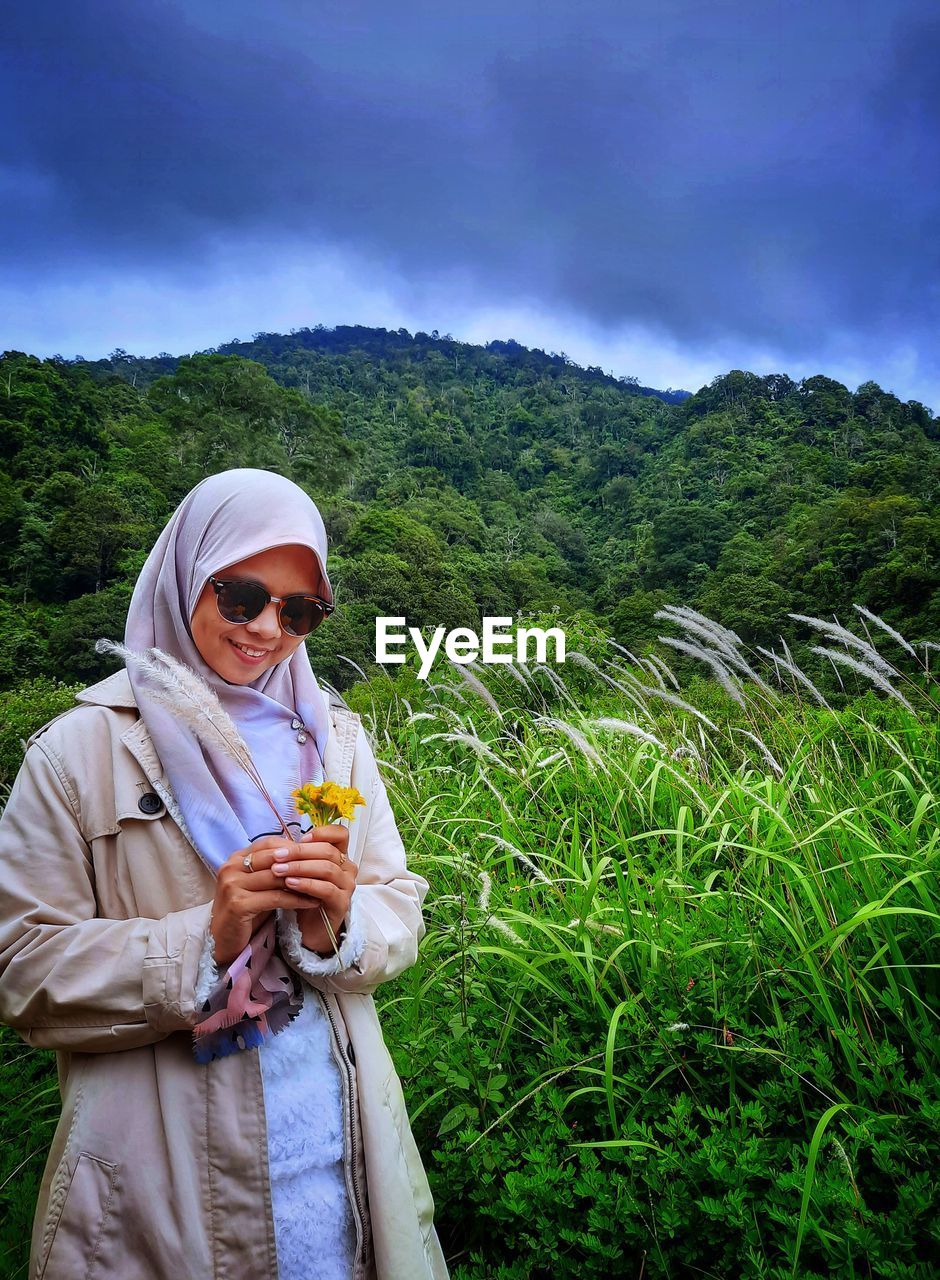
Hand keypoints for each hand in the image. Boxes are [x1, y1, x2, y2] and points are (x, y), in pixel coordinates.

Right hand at [209, 834, 323, 966]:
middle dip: (301, 862)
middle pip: (274, 857)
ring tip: (323, 885)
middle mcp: (231, 867)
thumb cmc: (246, 910)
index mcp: (236, 858)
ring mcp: (232, 885)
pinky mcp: (238, 904)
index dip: (294, 848)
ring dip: (303, 881)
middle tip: (325, 867)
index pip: (269, 844)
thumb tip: (304, 852)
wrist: (224, 939)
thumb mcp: (259, 884)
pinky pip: (275, 897)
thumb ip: (274, 868)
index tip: (316, 854)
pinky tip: (312, 902)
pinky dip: (296, 899)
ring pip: (276, 877)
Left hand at [281, 825, 358, 955]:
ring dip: (300, 867)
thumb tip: (281, 841)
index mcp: (340, 856)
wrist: (309, 929)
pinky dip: (306, 884)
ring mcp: (347, 886)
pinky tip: (290, 884)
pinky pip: (326, 889)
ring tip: (278, 870)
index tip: (300, 839)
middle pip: (328, 851)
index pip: (340, 834)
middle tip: (277, 856)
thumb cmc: (304, 896)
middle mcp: (348, 868)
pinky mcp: (342, 903)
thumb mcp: (302, 872)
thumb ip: (299, 856)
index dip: (322, 832)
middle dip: (300, 852)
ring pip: (327, 868)